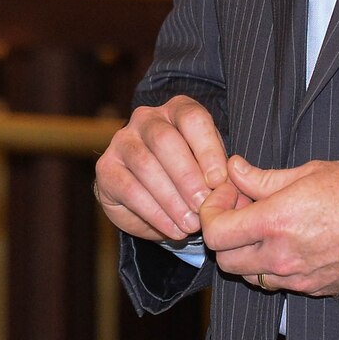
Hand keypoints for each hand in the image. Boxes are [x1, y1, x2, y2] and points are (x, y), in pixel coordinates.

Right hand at [94, 95, 238, 241]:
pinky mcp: (106, 168)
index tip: (219, 182)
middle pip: (165, 140)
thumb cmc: (190, 179)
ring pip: (145, 164)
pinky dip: (154, 213)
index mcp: (177, 110)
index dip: (207, 150)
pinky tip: (172, 229)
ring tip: (191, 224)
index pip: (192, 119)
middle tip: (203, 207)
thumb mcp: (211, 173)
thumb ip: (222, 178)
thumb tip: (233, 193)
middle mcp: (146, 119)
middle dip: (187, 177)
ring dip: (171, 199)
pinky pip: (129, 188)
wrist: (153, 200)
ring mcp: (122, 141)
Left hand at [199, 156, 338, 296]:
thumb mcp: (306, 172)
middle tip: (240, 211)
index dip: (211, 211)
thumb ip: (262, 177)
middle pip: (225, 260)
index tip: (226, 195)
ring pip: (249, 276)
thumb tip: (234, 169)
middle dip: (224, 235)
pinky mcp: (313, 289)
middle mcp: (282, 257)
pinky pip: (277, 284)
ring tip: (262, 227)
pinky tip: (286, 242)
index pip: (215, 233)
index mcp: (275, 223)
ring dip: (246, 253)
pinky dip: (271, 266)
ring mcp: (298, 278)